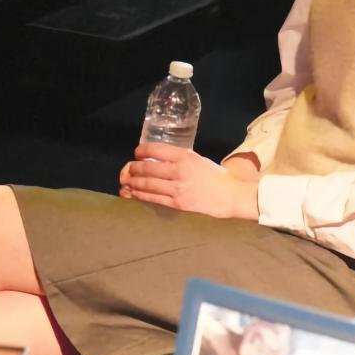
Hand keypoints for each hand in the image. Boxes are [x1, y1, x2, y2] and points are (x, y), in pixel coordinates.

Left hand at [119, 142, 258, 219]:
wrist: (228, 196)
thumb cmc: (213, 175)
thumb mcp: (196, 158)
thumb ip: (178, 157)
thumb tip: (155, 158)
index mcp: (185, 157)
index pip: (155, 150)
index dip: (141, 151)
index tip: (137, 153)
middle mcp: (179, 171)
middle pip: (147, 168)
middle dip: (132, 168)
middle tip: (127, 169)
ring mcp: (177, 189)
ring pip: (147, 185)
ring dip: (132, 182)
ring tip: (126, 181)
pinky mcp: (177, 204)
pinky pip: (153, 199)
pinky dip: (140, 195)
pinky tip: (133, 193)